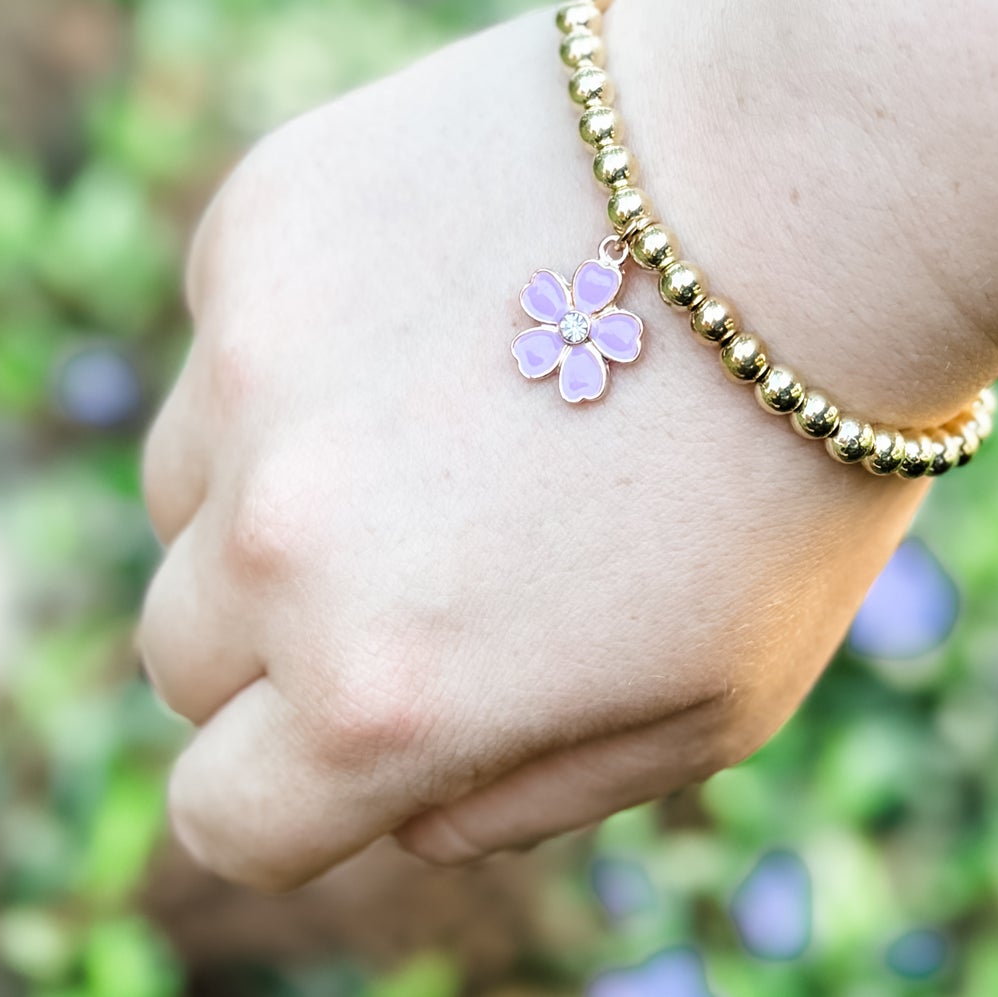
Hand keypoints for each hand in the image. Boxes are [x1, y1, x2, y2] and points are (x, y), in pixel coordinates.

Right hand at [137, 0, 955, 889]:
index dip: (293, 792)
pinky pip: (233, 329)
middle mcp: (279, 543)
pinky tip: (454, 284)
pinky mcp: (262, 217)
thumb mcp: (715, 704)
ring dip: (277, 479)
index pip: (228, 816)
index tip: (351, 733)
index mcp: (384, 702)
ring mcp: (252, 366)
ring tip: (447, 405)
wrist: (811, 181)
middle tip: (428, 549)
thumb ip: (526, 792)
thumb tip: (401, 802)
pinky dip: (312, 333)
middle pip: (185, 650)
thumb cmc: (797, 460)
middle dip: (283, 636)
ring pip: (188, 486)